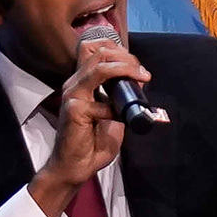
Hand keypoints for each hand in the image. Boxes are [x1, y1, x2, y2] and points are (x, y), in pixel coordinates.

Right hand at [31, 25, 148, 216]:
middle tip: (143, 74)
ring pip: (99, 67)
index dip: (119, 50)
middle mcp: (75, 84)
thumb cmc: (92, 143)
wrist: (76, 167)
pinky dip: (115, 108)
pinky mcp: (74, 109)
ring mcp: (73, 95)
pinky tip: (119, 118)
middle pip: (100, 52)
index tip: (138, 66)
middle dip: (127, 58)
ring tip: (141, 78)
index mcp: (82, 82)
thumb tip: (138, 83)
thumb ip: (118, 96)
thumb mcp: (111, 112)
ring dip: (125, 69)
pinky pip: (101, 101)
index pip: (95, 50)